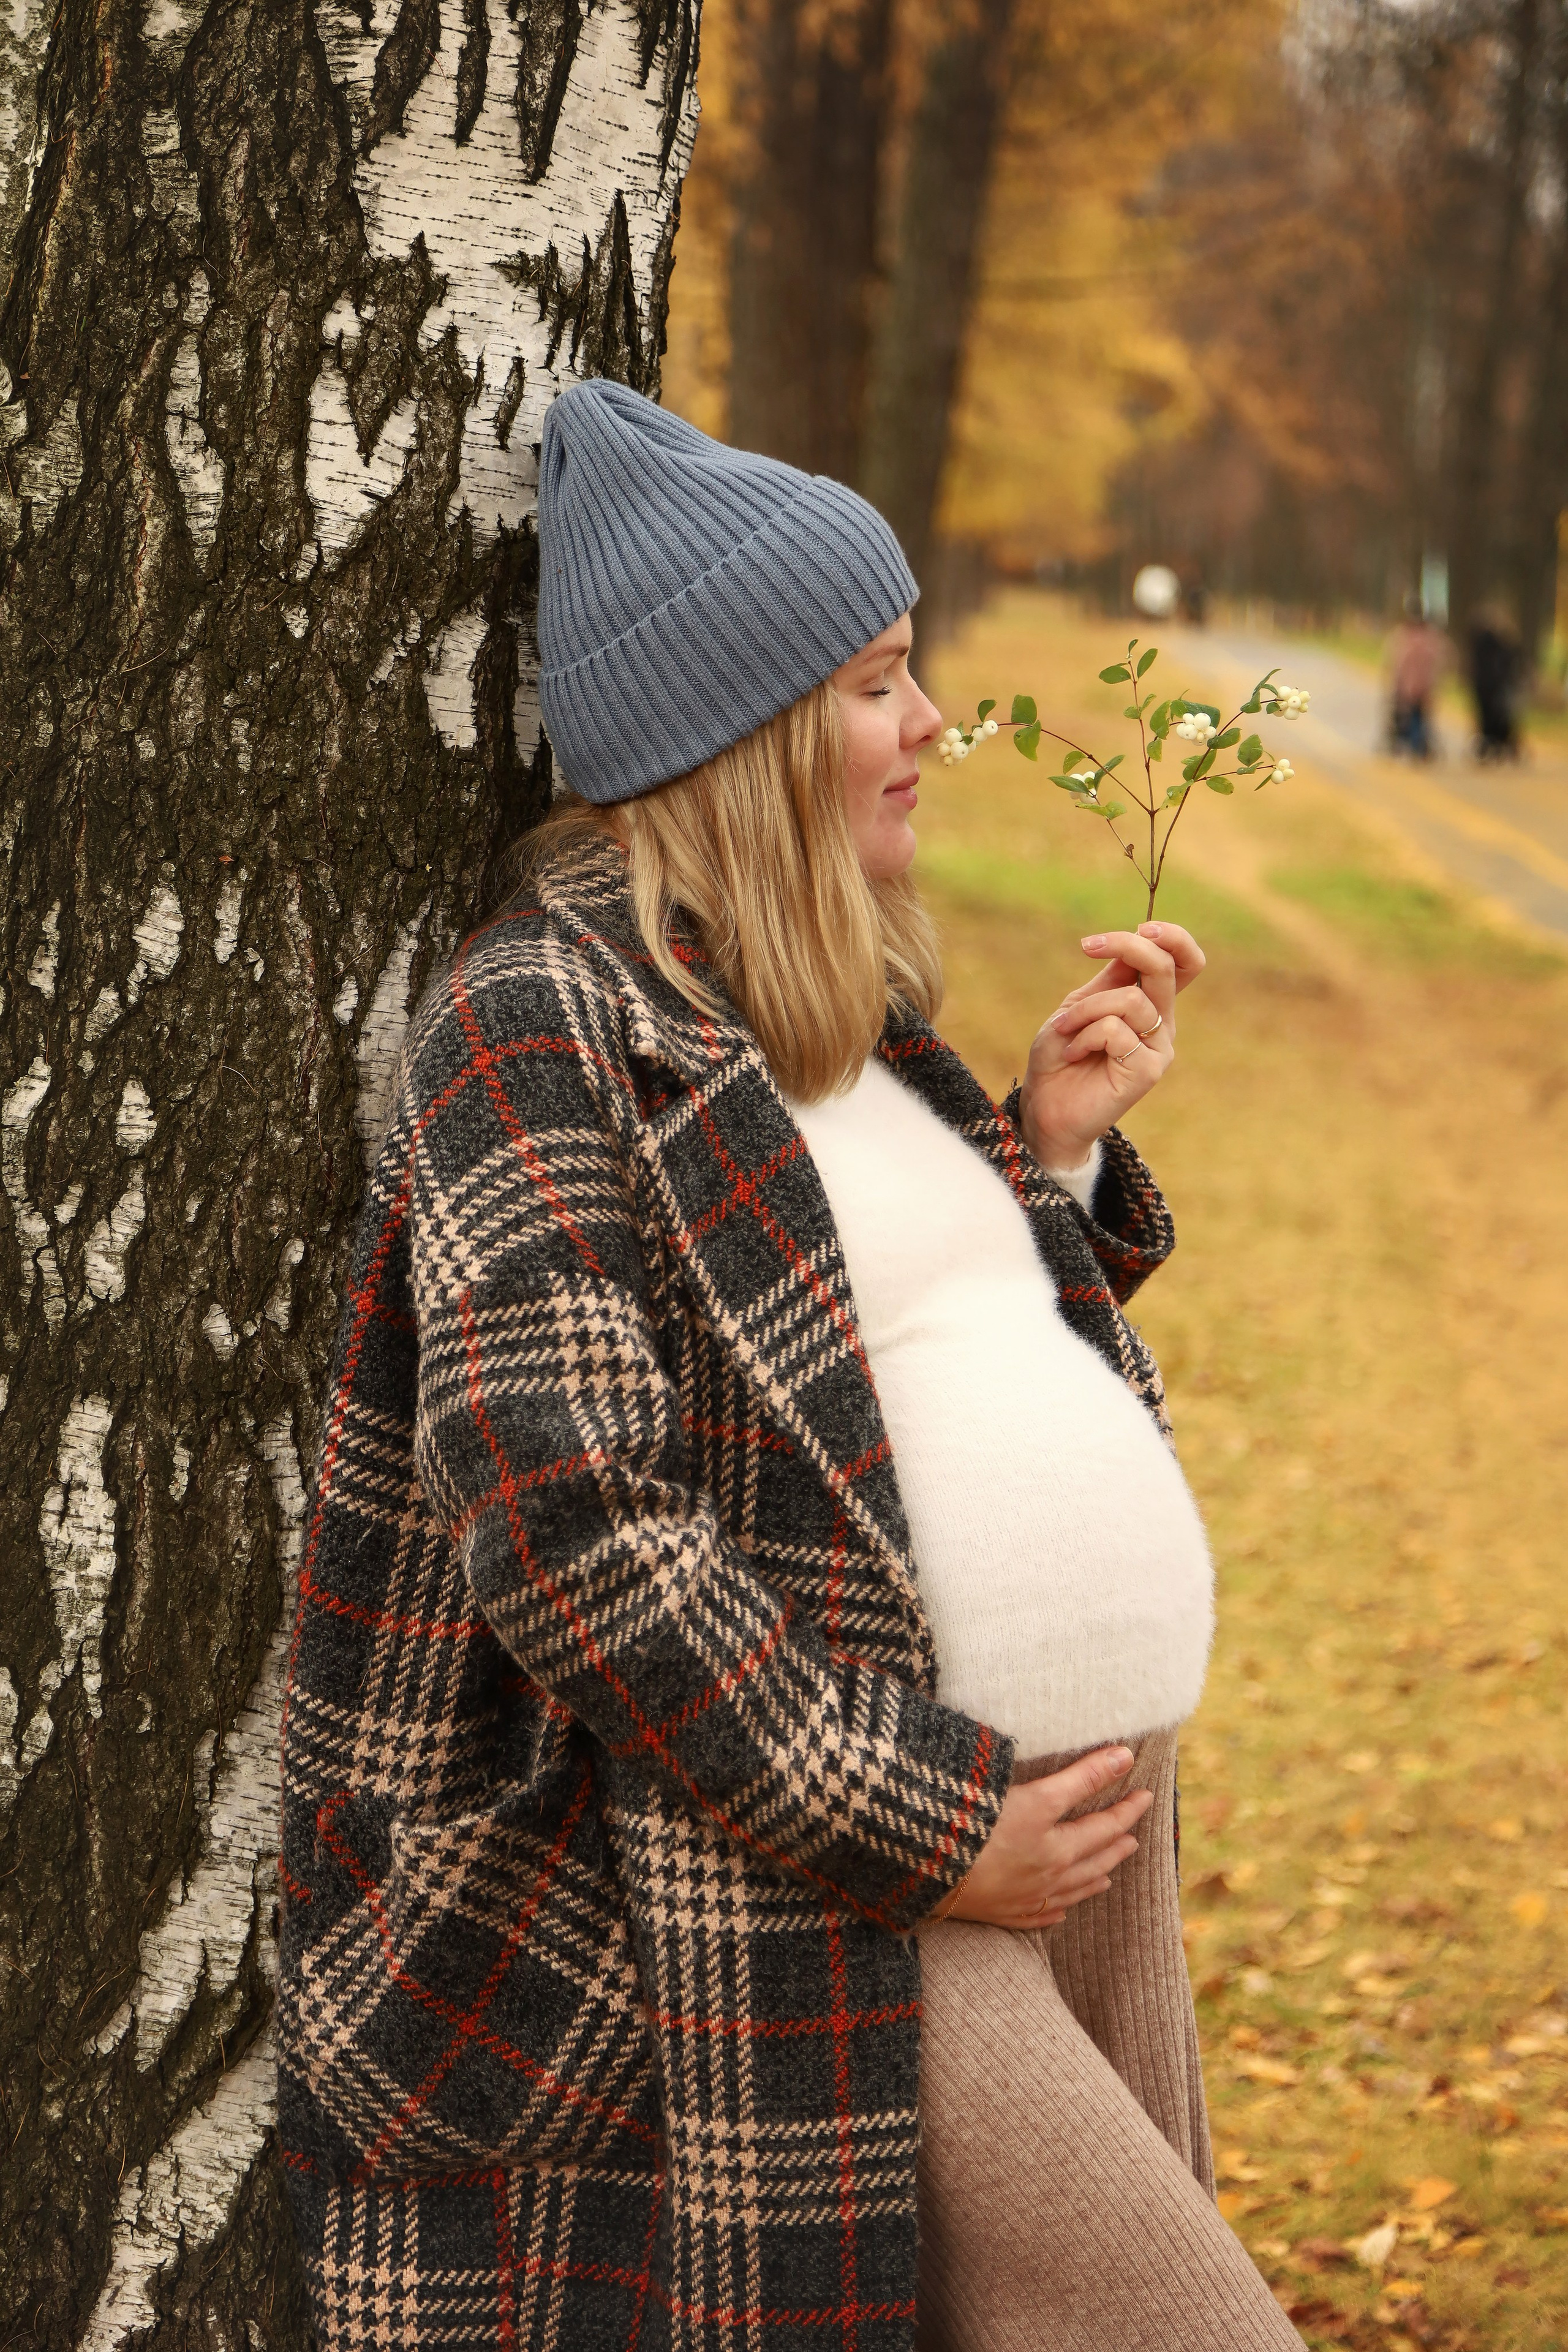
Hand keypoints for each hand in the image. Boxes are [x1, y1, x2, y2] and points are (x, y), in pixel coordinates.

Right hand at [931, 1746, 1153, 1930]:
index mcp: (1054, 1841)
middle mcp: (1048, 1871)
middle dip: (1118, 1839)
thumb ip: (1081, 1776)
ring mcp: (1027, 1896)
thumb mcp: (1033, 1793)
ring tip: (1111, 1870)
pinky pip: (1042, 1915)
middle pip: (1093, 1855)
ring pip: (1075, 1887)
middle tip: (1134, 1830)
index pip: (1103, 1820)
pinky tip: (1063, 1909)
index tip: (1145, 1789)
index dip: (1125, 1802)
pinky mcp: (1004, 1912)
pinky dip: (1059, 1909)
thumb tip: (1126, 1755)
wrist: (927, 1867)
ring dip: (1098, 1874)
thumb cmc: (973, 1820)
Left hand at [1019, 921, 1205, 1173]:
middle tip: (1087, 945)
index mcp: (1150, 1003)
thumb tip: (1136, 940)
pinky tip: (1073, 1054)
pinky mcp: (1147, 1071)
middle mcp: (1162, 1023)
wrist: (1047, 1107)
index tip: (1137, 927)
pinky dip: (1084, 1035)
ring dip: (1084, 1009)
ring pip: (1130, 1001)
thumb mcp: (1080, 1005)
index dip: (1170, 937)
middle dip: (1128, 945)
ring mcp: (1158, 1048)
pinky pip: (1115, 1031)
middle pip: (1166, 968)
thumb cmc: (1061, 1055)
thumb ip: (1110, 978)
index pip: (1183, 962)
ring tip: (1064, 1029)